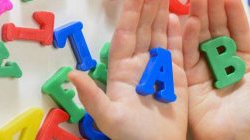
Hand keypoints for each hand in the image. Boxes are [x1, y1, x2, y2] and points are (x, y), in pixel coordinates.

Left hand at [69, 0, 187, 138]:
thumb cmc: (132, 135)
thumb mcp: (108, 117)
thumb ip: (92, 95)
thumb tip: (71, 74)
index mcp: (122, 70)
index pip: (125, 34)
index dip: (130, 14)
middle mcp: (140, 64)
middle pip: (143, 30)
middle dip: (148, 8)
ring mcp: (160, 67)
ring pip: (160, 35)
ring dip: (162, 15)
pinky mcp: (177, 74)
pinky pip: (177, 49)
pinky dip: (178, 33)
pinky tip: (177, 17)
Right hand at [183, 0, 249, 138]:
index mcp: (243, 61)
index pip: (238, 30)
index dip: (234, 13)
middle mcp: (221, 60)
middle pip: (217, 29)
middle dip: (213, 8)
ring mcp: (204, 66)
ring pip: (201, 36)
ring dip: (199, 16)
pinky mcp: (188, 75)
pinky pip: (188, 52)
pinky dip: (188, 37)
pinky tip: (190, 21)